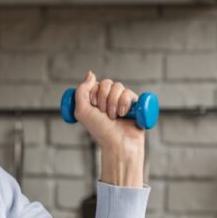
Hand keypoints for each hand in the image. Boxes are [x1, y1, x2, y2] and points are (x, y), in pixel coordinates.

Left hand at [72, 72, 144, 186]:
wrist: (117, 143)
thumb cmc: (100, 130)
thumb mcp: (82, 111)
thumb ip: (81, 91)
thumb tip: (91, 74)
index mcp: (97, 99)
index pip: (96, 83)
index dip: (94, 94)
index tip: (94, 107)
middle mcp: (110, 98)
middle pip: (107, 82)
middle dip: (104, 98)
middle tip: (104, 114)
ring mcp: (123, 100)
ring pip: (118, 86)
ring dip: (113, 103)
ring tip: (114, 117)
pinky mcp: (135, 104)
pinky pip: (129, 92)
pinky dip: (124, 103)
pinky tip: (124, 114)